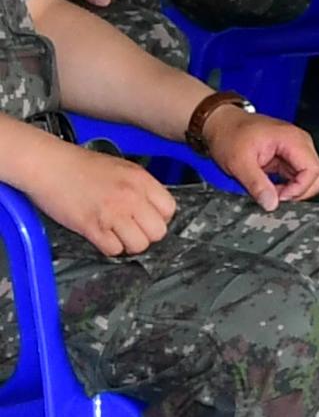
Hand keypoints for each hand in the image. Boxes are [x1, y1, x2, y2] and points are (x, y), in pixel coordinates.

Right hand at [36, 146, 173, 255]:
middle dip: (146, 235)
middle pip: (158, 232)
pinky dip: (108, 248)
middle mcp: (132, 197)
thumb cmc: (82, 166)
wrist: (51, 166)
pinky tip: (101, 236)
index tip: (146, 219)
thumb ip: (141, 188)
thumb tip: (152, 208)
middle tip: (132, 230)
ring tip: (116, 235)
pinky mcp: (92, 227)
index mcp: (142, 181)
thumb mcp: (124, 169)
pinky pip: (113, 250)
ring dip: (128, 244)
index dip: (159, 218)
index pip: (169, 210)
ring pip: (138, 245)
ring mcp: (113, 213)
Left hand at [208, 108, 318, 209]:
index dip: (298, 189)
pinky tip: (268, 187)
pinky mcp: (288, 157)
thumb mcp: (239, 162)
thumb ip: (257, 184)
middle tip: (275, 197)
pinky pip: (296, 177)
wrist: (220, 123)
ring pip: (308, 178)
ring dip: (291, 190)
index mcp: (293, 140)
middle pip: (317, 176)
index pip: (313, 171)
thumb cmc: (230, 134)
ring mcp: (295, 150)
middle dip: (299, 191)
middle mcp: (300, 143)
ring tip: (268, 191)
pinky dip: (286, 186)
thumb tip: (271, 204)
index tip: (278, 197)